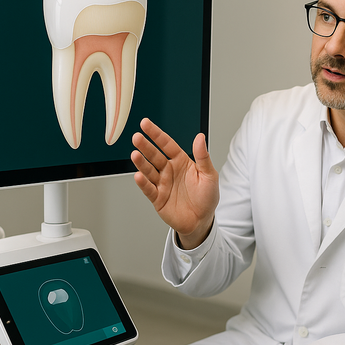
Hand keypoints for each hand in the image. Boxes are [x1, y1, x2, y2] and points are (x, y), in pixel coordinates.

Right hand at [131, 118, 218, 248]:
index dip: (156, 134)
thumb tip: (200, 137)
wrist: (202, 221)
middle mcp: (169, 171)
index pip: (166, 144)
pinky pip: (149, 189)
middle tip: (137, 137)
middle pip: (155, 155)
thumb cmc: (207, 197)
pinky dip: (143, 183)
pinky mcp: (158, 198)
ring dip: (141, 163)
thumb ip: (203, 156)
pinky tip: (139, 175)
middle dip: (145, 146)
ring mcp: (162, 184)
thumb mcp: (209, 175)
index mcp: (181, 162)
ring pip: (149, 170)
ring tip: (135, 154)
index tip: (145, 124)